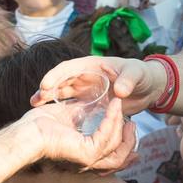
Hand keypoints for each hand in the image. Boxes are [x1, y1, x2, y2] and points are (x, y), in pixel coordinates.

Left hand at [19, 98, 136, 171]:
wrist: (28, 131)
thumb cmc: (41, 124)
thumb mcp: (70, 115)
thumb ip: (85, 112)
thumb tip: (96, 102)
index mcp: (84, 155)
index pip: (112, 157)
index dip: (125, 145)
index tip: (132, 129)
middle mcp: (88, 162)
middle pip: (119, 157)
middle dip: (129, 141)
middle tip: (133, 124)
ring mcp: (88, 159)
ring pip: (117, 147)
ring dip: (122, 126)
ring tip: (123, 111)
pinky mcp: (87, 153)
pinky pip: (107, 135)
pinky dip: (112, 119)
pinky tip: (114, 106)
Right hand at [36, 55, 166, 116]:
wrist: (147, 87)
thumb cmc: (141, 75)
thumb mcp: (136, 74)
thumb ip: (128, 81)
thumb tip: (120, 92)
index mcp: (92, 66)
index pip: (69, 68)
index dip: (56, 75)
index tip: (45, 85)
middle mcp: (84, 77)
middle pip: (60, 80)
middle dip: (47, 88)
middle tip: (36, 100)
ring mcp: (83, 90)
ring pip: (60, 92)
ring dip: (47, 98)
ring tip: (35, 106)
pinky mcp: (86, 103)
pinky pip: (68, 104)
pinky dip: (57, 109)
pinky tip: (45, 115)